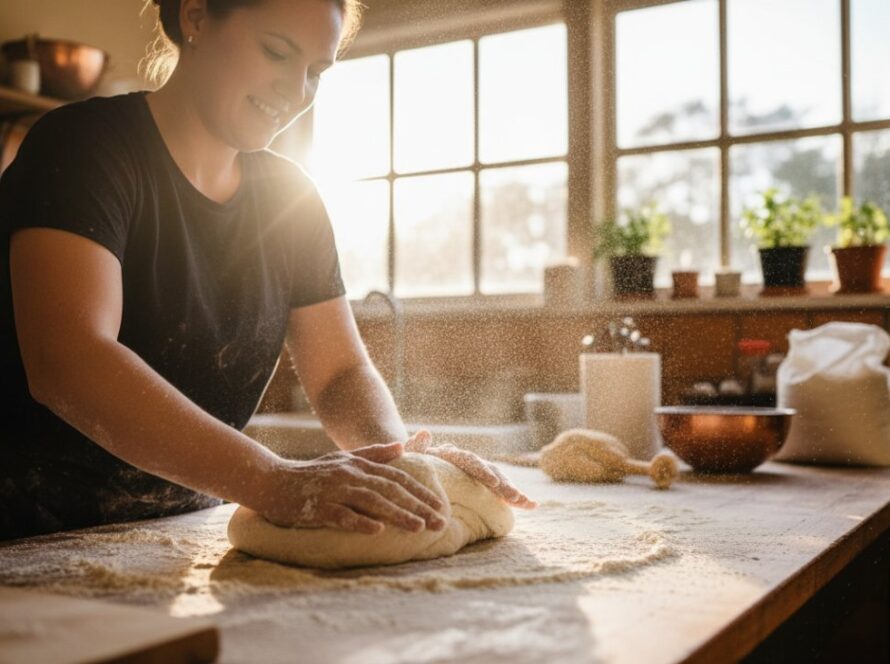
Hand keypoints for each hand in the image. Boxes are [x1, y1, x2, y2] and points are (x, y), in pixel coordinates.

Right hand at [257, 442, 448, 533]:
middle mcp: (350, 475)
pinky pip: (342, 516)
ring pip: (372, 502)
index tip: (440, 505)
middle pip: (390, 490)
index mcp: (358, 465)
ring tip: (419, 528)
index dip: (420, 491)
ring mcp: (334, 490)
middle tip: (440, 522)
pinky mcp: (317, 507)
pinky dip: (360, 522)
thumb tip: (402, 447)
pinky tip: (378, 531)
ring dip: (397, 515)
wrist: (271, 480)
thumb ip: (373, 454)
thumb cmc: (311, 473)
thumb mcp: (344, 459)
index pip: (397, 478)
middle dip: (418, 505)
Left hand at [405, 430, 536, 508]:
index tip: (490, 480)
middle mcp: (468, 461)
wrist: (417, 465)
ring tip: (526, 503)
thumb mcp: (411, 458)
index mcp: (452, 455)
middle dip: (503, 484)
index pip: (469, 460)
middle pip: (489, 470)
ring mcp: (477, 472)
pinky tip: (531, 505)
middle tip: (514, 497)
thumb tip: (424, 432)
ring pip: (499, 480)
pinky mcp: (483, 485)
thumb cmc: (411, 466)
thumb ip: (416, 448)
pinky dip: (515, 498)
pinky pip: (500, 492)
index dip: (480, 469)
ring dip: (512, 491)